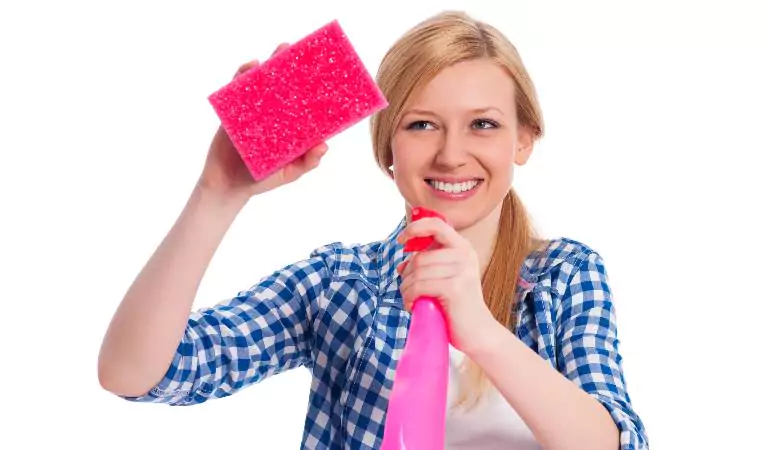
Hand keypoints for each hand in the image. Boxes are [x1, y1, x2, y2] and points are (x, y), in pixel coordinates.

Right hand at [198, 42, 328, 199]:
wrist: (227, 184)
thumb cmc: (262, 179)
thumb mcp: (289, 172)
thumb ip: (307, 162)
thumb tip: (324, 145)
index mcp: (289, 126)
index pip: (303, 102)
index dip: (312, 87)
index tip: (323, 71)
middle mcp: (273, 114)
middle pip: (283, 86)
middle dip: (291, 66)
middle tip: (299, 49)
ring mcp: (254, 110)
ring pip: (262, 83)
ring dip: (270, 64)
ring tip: (280, 50)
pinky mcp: (234, 110)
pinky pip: (238, 88)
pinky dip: (243, 75)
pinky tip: (253, 66)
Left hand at [396, 217, 496, 353]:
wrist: (478, 332)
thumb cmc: (457, 306)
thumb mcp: (443, 279)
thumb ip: (427, 267)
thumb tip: (401, 265)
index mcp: (463, 248)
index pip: (436, 224)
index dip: (414, 228)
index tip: (401, 240)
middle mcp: (465, 255)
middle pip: (420, 257)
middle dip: (406, 275)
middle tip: (408, 291)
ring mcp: (461, 270)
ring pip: (417, 272)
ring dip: (406, 289)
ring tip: (410, 300)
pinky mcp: (455, 287)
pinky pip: (419, 286)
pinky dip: (409, 297)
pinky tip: (413, 306)